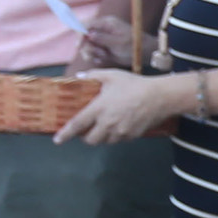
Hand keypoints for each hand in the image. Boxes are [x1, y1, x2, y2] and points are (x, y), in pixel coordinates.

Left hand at [55, 70, 187, 144]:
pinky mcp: (132, 136)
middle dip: (85, 137)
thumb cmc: (134, 84)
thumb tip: (80, 77)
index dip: (65, 133)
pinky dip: (114, 135)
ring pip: (105, 141)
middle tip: (86, 129)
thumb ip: (93, 76)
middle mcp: (107, 124)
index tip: (57, 140)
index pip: (77, 125)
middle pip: (90, 140)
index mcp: (98, 109)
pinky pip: (118, 140)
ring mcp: (120, 132)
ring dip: (100, 136)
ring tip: (104, 126)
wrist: (160, 97)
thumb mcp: (111, 75)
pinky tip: (119, 125)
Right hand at [67, 2, 138, 74]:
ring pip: (87, 45)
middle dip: (87, 47)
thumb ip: (103, 38)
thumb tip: (88, 34)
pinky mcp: (103, 47)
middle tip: (97, 54)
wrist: (145, 54)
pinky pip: (93, 52)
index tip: (80, 46)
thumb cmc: (135, 46)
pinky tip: (102, 60)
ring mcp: (102, 38)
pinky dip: (95, 57)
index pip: (86, 25)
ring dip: (91, 53)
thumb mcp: (119, 43)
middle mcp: (102, 29)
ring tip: (103, 57)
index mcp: (106, 23)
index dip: (80, 34)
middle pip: (84, 36)